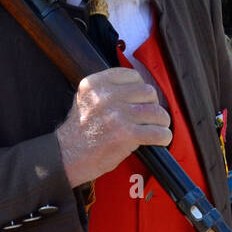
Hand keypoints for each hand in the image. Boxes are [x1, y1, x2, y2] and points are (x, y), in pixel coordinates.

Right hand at [54, 68, 171, 187]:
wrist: (68, 156)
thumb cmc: (80, 130)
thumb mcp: (86, 98)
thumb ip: (108, 88)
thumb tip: (138, 86)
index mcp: (95, 83)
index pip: (133, 75)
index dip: (140, 88)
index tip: (140, 99)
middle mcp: (106, 96)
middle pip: (148, 92)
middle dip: (152, 104)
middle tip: (149, 116)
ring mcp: (117, 115)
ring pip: (156, 111)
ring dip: (161, 121)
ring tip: (157, 127)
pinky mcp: (126, 134)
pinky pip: (158, 132)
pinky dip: (163, 136)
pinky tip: (160, 139)